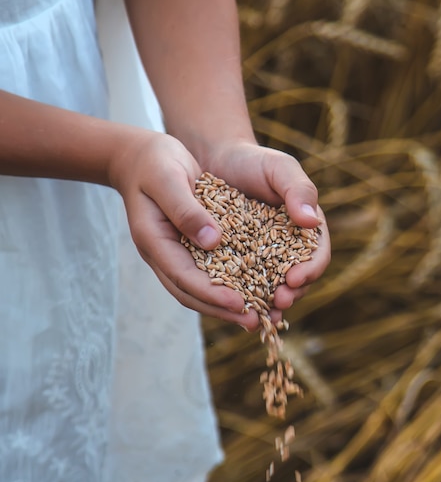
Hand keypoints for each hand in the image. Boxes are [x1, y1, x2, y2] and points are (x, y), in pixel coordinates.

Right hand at [109, 130, 259, 327]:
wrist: (142, 157)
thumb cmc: (155, 162)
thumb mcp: (168, 178)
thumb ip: (186, 209)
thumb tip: (212, 241)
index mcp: (153, 240)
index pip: (183, 276)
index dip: (211, 293)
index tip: (239, 304)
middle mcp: (162, 254)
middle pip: (191, 293)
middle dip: (222, 310)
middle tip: (256, 323)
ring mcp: (172, 254)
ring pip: (198, 290)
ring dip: (226, 307)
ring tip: (258, 317)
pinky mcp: (185, 249)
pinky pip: (205, 275)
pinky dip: (226, 287)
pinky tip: (251, 292)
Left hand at [205, 140, 330, 322]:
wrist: (218, 162)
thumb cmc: (253, 162)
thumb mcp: (280, 169)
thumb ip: (299, 190)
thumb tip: (312, 221)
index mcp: (307, 230)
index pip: (317, 255)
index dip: (310, 270)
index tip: (294, 278)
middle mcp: (289, 248)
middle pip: (299, 279)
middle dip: (291, 294)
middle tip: (278, 302)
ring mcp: (264, 259)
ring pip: (272, 287)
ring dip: (269, 304)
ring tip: (260, 314)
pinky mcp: (239, 264)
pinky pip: (244, 284)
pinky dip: (243, 297)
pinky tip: (234, 307)